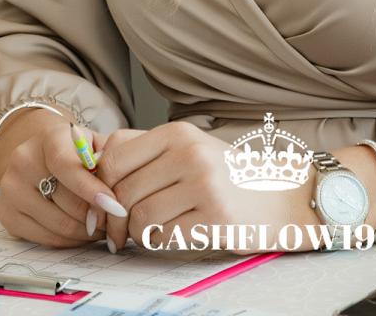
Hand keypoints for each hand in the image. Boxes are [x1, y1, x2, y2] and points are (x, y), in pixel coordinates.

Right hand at [0, 110, 128, 246]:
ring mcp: (11, 189)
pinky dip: (70, 241)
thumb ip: (110, 159)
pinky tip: (82, 231)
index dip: (93, 190)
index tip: (116, 206)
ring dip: (87, 232)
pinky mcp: (6, 214)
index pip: (68, 167)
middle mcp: (23, 161)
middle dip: (99, 217)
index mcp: (48, 138)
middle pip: (67, 202)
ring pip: (58, 225)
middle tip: (117, 222)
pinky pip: (46, 238)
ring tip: (103, 227)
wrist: (40, 156)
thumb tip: (123, 188)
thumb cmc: (75, 151)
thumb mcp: (94, 143)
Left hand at [93, 120, 308, 253]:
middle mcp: (190, 154)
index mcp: (178, 133)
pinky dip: (159, 242)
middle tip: (117, 232)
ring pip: (139, 218)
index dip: (100, 183)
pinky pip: (164, 237)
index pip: (114, 155)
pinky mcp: (215, 218)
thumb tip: (93, 171)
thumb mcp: (189, 150)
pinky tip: (172, 236)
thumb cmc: (228, 176)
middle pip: (122, 190)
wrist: (282, 195)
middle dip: (114, 218)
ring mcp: (204, 186)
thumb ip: (146, 154)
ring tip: (149, 233)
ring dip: (136, 233)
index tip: (102, 201)